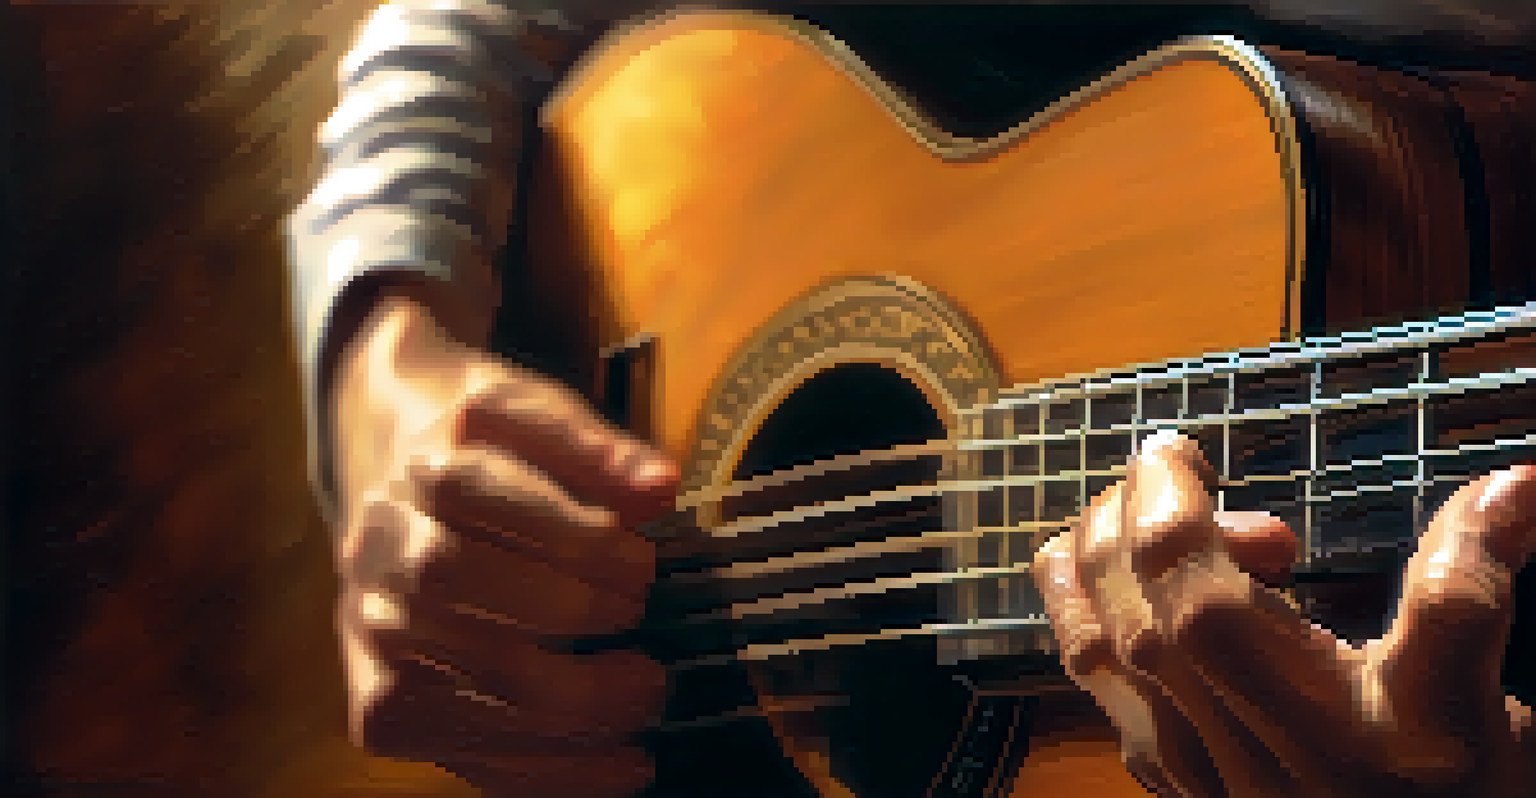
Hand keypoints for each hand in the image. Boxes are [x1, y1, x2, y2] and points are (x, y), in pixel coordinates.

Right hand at [329, 291, 677, 796]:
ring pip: (454, 680)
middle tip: (643, 617)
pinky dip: (552, 770)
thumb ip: (599, 448)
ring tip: (646, 693)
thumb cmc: (497, 457)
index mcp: (418, 463)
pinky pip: (459, 751)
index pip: (471, 490)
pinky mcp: (381, 708)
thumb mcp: (542, 420)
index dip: (567, 533)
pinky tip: (624, 764)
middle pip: (449, 581)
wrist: (401, 484)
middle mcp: (378, 548)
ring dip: (569, 700)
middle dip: (565, 609)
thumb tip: (657, 488)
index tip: (643, 558)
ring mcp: (371, 634)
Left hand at [1032, 430, 1535, 797]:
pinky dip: (1094, 612)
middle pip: (1111, 578)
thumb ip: (1463, 590)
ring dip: (1099, 557)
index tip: (1179, 450)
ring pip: (1078, 626)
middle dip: (1141, 511)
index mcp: (1254, 677)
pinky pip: (1087, 673)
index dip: (1162, 485)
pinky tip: (1157, 609)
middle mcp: (1185, 711)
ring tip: (1168, 542)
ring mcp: (1159, 745)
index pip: (1166, 554)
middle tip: (1222, 511)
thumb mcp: (1460, 701)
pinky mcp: (1154, 768)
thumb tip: (1512, 484)